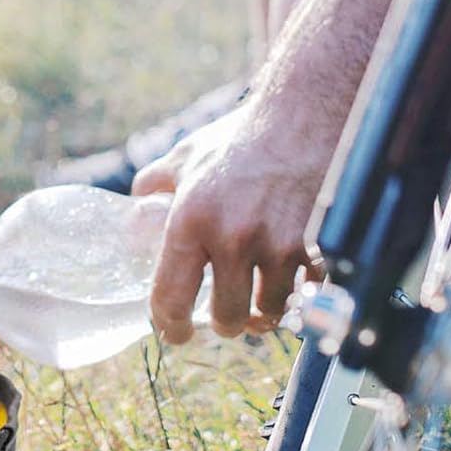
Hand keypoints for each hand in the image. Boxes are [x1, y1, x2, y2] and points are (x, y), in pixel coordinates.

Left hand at [136, 95, 328, 343]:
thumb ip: (154, 186)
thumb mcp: (185, 157)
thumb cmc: (240, 138)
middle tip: (224, 314)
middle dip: (225, 321)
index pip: (171, 297)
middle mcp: (233, 238)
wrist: (302, 117)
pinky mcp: (316, 248)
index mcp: (192, 220)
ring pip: (270, 312)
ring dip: (263, 311)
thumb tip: (133, 213)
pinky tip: (292, 281)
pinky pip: (307, 295)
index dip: (170, 325)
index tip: (175, 333)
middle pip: (227, 317)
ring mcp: (278, 246)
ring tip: (258, 298)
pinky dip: (300, 295)